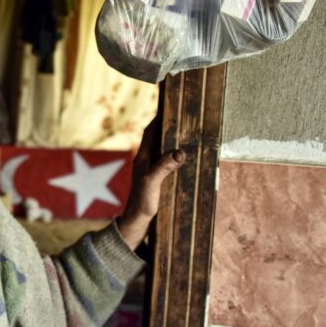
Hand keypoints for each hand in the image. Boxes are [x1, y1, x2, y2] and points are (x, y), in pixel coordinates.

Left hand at [117, 120, 184, 249]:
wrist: (136, 222)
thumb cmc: (141, 202)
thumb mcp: (152, 183)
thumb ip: (164, 167)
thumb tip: (179, 152)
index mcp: (143, 157)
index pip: (151, 131)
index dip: (159, 117)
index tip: (170, 105)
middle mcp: (146, 160)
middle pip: (158, 137)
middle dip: (169, 126)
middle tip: (184, 116)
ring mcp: (151, 169)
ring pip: (163, 148)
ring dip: (174, 140)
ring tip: (189, 132)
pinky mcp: (157, 178)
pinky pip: (167, 160)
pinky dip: (175, 155)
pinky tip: (186, 157)